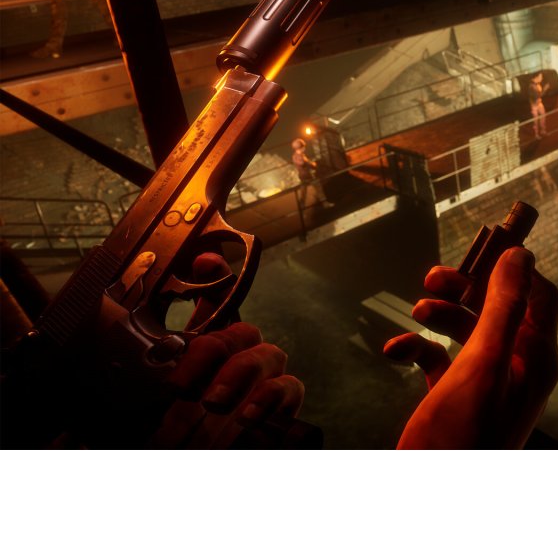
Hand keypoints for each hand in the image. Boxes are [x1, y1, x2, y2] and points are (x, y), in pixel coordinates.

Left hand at [147, 254, 304, 448]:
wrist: (195, 467)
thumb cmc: (173, 439)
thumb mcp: (145, 412)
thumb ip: (137, 392)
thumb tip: (94, 398)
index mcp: (204, 352)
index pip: (215, 303)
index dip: (215, 275)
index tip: (205, 262)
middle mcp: (237, 359)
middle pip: (241, 330)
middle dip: (215, 351)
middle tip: (184, 387)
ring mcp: (264, 381)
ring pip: (268, 354)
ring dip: (240, 373)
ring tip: (214, 403)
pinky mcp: (284, 407)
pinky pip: (290, 387)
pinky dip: (272, 396)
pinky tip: (248, 413)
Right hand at [383, 248, 557, 448]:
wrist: (432, 496)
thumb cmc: (461, 440)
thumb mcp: (482, 364)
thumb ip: (502, 308)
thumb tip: (520, 257)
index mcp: (534, 358)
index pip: (539, 295)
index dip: (513, 269)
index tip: (481, 248)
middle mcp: (515, 367)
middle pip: (498, 307)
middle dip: (466, 289)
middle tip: (434, 278)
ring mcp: (486, 383)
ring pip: (467, 329)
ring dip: (440, 315)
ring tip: (416, 311)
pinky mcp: (456, 396)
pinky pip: (440, 358)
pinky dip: (419, 347)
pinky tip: (398, 350)